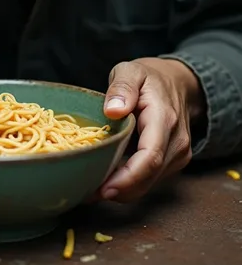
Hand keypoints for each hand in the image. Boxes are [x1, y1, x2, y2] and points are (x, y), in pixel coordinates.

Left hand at [100, 58, 205, 202]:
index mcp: (164, 118)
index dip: (128, 178)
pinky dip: (129, 184)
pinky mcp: (173, 161)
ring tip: (90, 188)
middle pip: (148, 176)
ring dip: (122, 190)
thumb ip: (122, 87)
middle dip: (119, 190)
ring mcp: (178, 154)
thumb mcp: (131, 70)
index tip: (103, 188)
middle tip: (86, 194)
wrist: (176, 82)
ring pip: (149, 182)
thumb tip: (113, 110)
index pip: (150, 156)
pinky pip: (150, 178)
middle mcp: (176, 141)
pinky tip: (106, 180)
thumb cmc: (149, 77)